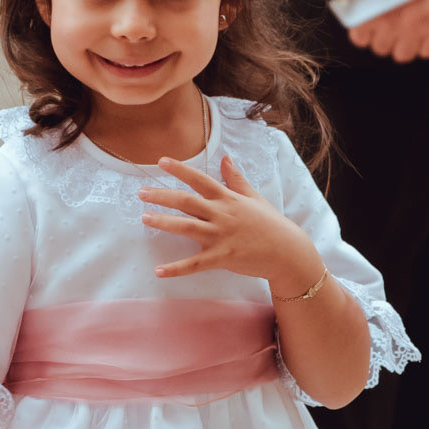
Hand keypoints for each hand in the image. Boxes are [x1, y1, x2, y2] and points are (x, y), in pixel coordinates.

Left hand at [138, 155, 323, 294]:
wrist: (287, 252)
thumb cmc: (270, 224)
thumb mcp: (253, 197)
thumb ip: (235, 178)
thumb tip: (225, 157)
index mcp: (228, 199)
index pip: (200, 179)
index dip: (180, 169)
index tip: (161, 161)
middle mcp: (221, 214)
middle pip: (186, 201)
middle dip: (162, 196)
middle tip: (141, 192)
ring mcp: (220, 236)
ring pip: (186, 227)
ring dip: (164, 222)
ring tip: (144, 218)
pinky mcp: (221, 257)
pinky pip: (194, 264)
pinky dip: (176, 269)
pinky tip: (158, 271)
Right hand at [347, 0, 428, 62]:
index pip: (428, 50)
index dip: (420, 41)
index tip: (414, 30)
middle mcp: (413, 25)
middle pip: (403, 54)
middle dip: (399, 41)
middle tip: (395, 23)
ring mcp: (387, 24)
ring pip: (381, 48)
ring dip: (379, 36)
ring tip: (379, 15)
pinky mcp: (363, 20)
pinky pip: (360, 40)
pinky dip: (361, 31)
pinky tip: (366, 15)